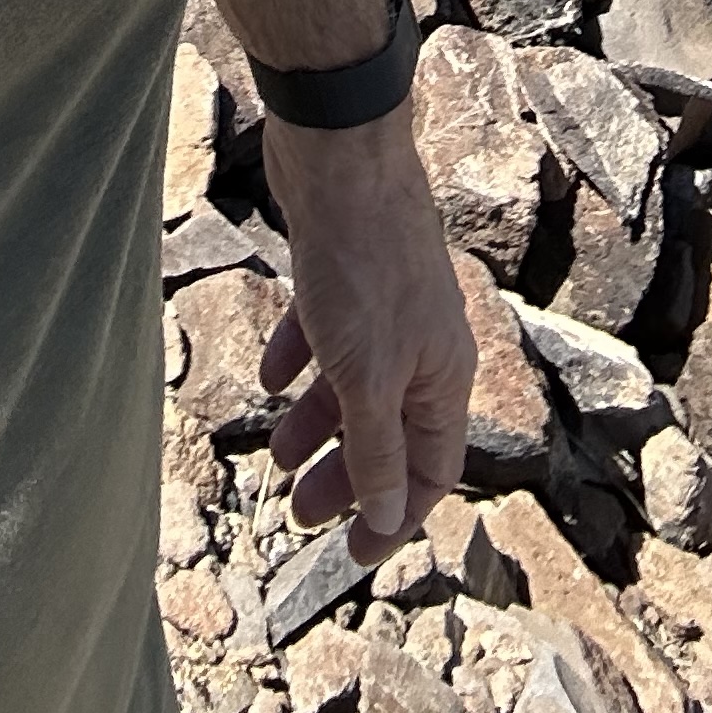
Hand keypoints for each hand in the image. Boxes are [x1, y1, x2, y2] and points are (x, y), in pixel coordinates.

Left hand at [256, 106, 474, 561]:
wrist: (340, 158)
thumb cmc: (363, 267)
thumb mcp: (366, 376)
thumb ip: (376, 447)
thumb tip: (386, 514)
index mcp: (443, 377)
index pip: (429, 470)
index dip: (393, 516)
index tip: (353, 554)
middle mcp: (422, 345)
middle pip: (388, 432)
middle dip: (346, 476)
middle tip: (297, 512)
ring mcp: (384, 307)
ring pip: (354, 384)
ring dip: (316, 422)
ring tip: (274, 453)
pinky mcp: (345, 274)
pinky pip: (326, 335)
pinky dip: (298, 360)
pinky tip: (268, 376)